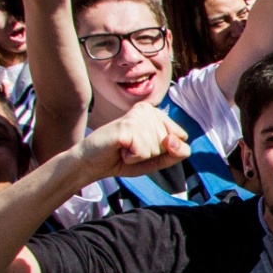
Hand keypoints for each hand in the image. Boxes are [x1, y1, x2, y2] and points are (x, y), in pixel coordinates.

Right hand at [73, 102, 191, 182]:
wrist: (91, 162)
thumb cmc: (123, 159)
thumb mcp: (156, 159)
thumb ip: (176, 153)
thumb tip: (174, 140)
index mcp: (157, 113)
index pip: (182, 138)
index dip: (165, 151)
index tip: (144, 147)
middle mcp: (149, 110)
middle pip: (170, 144)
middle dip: (151, 154)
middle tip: (130, 149)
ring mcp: (137, 116)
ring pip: (157, 148)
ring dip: (140, 156)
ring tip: (124, 148)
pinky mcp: (127, 125)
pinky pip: (143, 152)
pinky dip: (132, 158)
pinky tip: (120, 149)